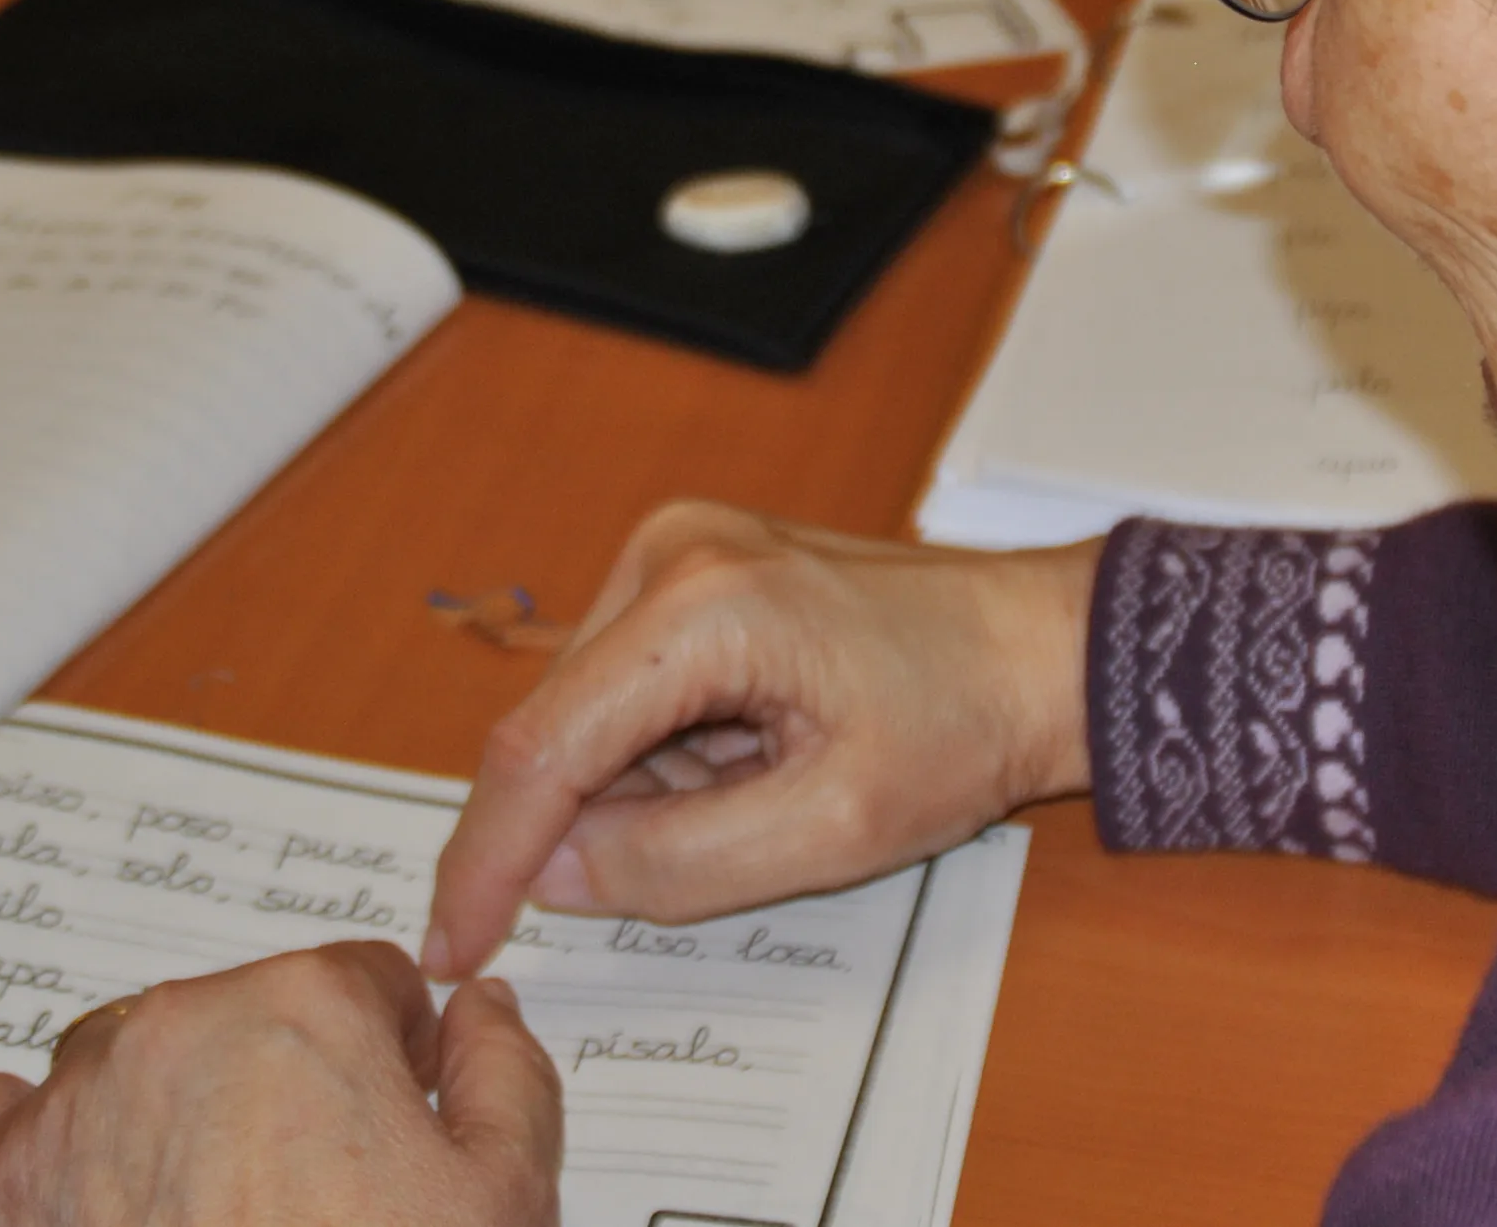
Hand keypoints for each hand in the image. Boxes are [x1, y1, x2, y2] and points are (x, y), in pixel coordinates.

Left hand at [0, 942, 560, 1226]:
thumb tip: (485, 1013)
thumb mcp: (504, 1191)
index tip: (395, 1115)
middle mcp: (186, 1029)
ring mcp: (88, 1101)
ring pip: (132, 1056)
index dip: (393, 1053)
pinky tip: (81, 1172)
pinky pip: (0, 1118)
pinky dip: (39, 1138)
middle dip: (285, 1080)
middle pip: (247, 1014)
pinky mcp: (16, 1180)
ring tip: (215, 1198)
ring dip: (171, 1102)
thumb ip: (506, 1073)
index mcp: (307, 1008)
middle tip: (319, 1182)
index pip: (362, 980)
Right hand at [423, 501, 1099, 979]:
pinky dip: (670, 753)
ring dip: (648, 788)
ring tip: (776, 782)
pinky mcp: (692, 569)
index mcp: (701, 604)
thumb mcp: (830, 831)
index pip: (541, 748)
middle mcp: (668, 552)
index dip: (485, 859)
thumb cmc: (965, 722)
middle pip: (559, 730)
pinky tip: (763, 753)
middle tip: (735, 842)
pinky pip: (630, 692)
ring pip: (591, 718)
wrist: (1043, 646)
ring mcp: (677, 550)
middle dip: (602, 822)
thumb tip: (555, 874)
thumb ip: (678, 864)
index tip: (453, 946)